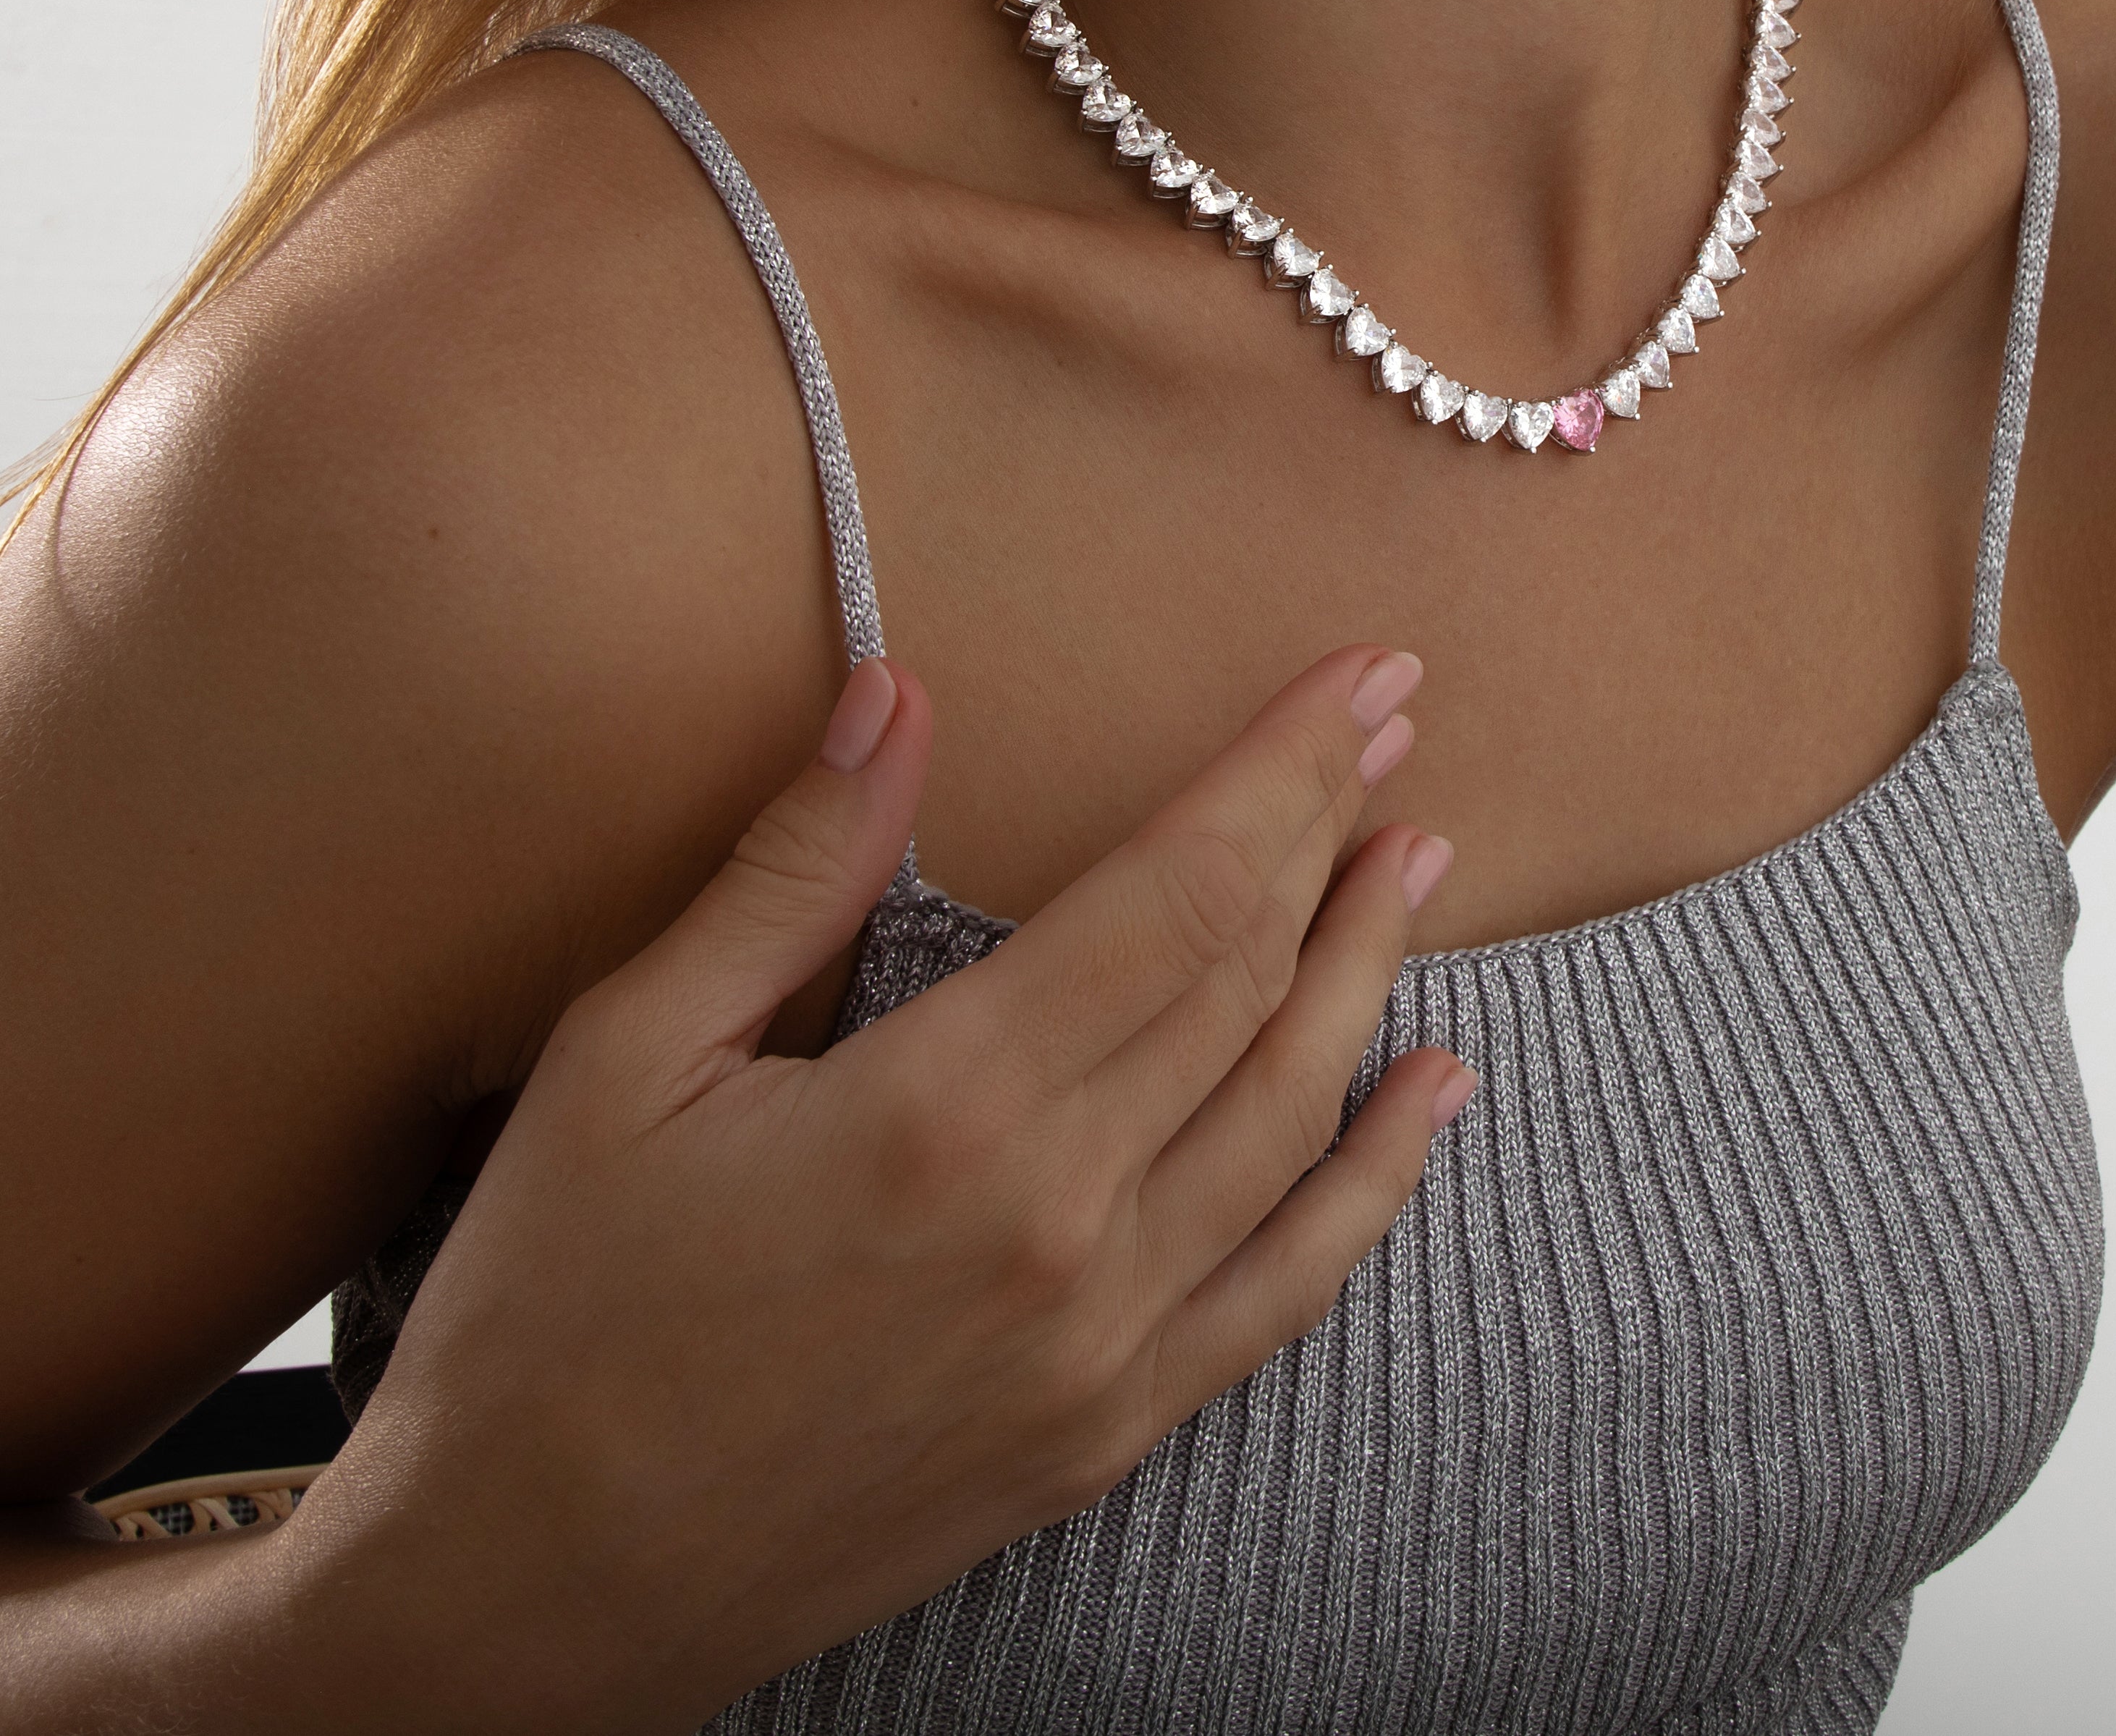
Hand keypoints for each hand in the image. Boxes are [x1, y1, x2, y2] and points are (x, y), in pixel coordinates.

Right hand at [278, 646, 1469, 1734]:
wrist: (526, 1595)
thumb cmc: (551, 1308)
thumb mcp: (628, 1055)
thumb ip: (795, 868)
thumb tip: (896, 691)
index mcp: (943, 1112)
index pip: (1182, 892)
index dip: (1281, 770)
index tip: (1360, 676)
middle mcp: (1058, 1229)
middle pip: (1253, 984)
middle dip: (1334, 834)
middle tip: (1393, 724)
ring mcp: (1099, 1349)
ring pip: (1294, 1119)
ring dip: (1370, 975)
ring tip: (1416, 862)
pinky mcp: (1104, 1436)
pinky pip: (1286, 1287)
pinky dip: (1376, 1180)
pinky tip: (1432, 1091)